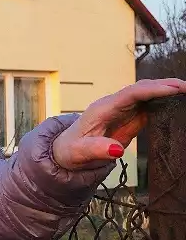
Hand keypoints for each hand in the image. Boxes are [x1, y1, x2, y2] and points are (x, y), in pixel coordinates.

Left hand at [52, 78, 185, 170]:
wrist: (65, 152)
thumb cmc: (69, 151)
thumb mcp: (78, 153)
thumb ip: (95, 150)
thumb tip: (116, 150)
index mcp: (102, 109)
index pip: (130, 94)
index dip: (153, 90)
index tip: (175, 89)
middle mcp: (113, 105)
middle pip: (142, 89)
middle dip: (166, 85)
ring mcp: (122, 110)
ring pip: (148, 95)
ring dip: (168, 91)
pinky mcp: (128, 118)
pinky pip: (149, 106)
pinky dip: (165, 102)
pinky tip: (179, 104)